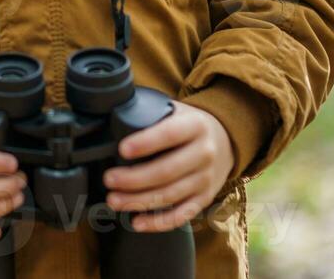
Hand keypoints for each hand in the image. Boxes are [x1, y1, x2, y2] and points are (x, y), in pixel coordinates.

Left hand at [102, 99, 232, 231]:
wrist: (224, 140)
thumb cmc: (186, 124)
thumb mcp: (175, 110)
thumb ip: (150, 113)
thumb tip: (111, 117)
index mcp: (195, 126)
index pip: (169, 134)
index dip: (145, 143)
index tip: (122, 149)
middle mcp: (204, 153)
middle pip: (167, 171)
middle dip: (134, 179)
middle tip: (108, 179)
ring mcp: (206, 179)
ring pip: (171, 195)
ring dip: (139, 201)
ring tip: (114, 200)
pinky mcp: (205, 198)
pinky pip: (182, 215)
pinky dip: (158, 222)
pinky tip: (137, 222)